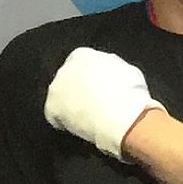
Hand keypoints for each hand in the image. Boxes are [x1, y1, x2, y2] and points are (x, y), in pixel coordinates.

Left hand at [44, 47, 158, 159]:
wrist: (121, 115)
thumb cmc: (131, 93)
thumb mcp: (129, 73)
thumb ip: (115, 70)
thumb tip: (114, 77)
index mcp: (84, 55)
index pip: (83, 64)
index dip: (93, 77)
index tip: (102, 88)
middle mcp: (66, 68)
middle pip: (70, 79)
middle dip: (80, 89)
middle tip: (97, 103)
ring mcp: (56, 87)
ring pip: (61, 97)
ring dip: (72, 105)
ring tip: (91, 117)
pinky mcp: (52, 107)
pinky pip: (56, 117)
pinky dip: (66, 122)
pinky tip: (81, 128)